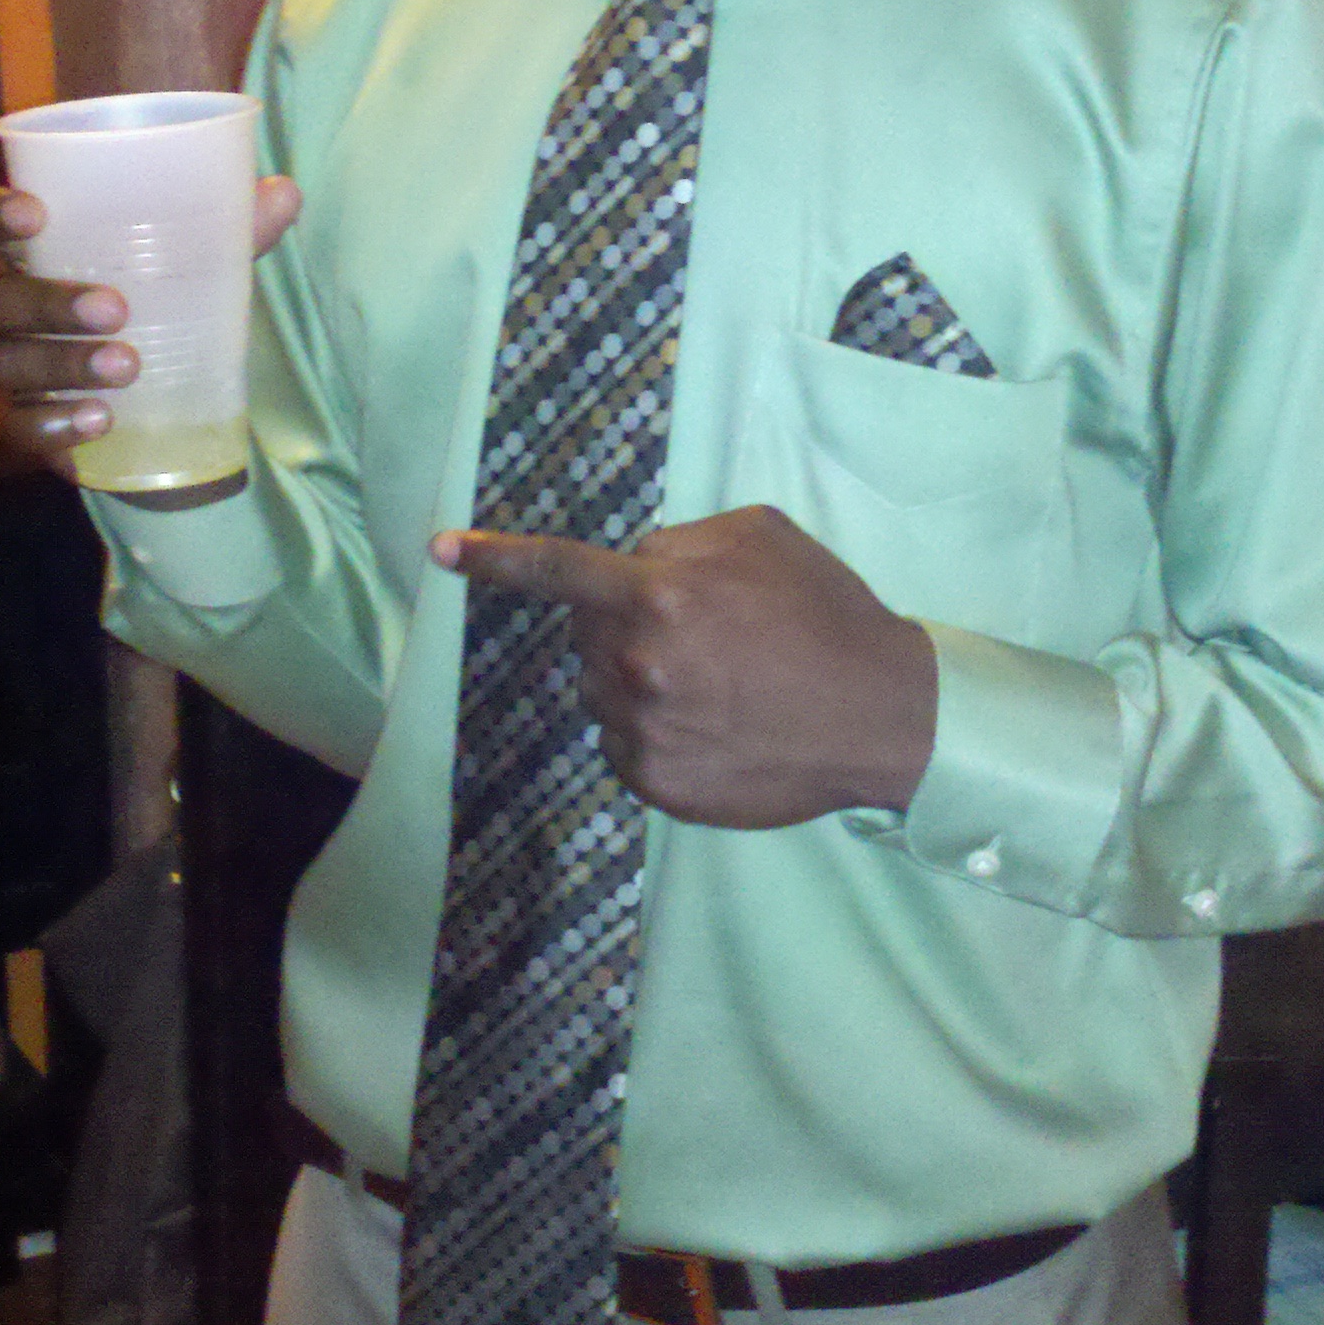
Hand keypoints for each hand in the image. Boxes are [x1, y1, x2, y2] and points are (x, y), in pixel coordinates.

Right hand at [0, 175, 300, 468]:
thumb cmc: (162, 295)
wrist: (162, 387)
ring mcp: (9, 364)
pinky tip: (99, 422)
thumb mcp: (198, 260)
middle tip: (117, 309)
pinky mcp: (28, 421)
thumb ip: (232, 228)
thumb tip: (285, 193)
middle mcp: (4, 303)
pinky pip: (20, 428)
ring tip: (128, 367)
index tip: (36, 213)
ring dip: (62, 364)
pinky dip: (54, 426)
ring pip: (6, 363)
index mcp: (31, 247)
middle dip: (48, 301)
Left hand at [431, 503, 936, 829]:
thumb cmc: (825, 615)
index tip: (441, 551)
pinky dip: (656, 730)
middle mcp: (637, 666)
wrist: (882, 715)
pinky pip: (625, 745)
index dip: (494, 559)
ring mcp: (644, 733)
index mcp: (657, 596)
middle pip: (587, 634)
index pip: (556, 572)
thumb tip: (636, 562)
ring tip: (720, 683)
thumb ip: (679, 542)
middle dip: (624, 622)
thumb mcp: (760, 537)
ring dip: (639, 678)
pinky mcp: (658, 787)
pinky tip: (717, 724)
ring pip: (603, 692)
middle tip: (701, 631)